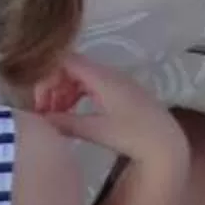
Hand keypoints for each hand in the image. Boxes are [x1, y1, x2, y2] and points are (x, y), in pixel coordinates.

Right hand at [35, 54, 186, 169]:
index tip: (37, 99)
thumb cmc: (134, 135)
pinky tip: (71, 112)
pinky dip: (76, 95)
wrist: (168, 143)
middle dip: (52, 85)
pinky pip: (90, 85)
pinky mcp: (120, 92)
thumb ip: (67, 123)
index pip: (65, 60)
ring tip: (53, 114)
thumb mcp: (98, 130)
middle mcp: (108, 73)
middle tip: (41, 110)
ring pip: (80, 77)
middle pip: (70, 67)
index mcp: (102, 77)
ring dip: (63, 92)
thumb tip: (37, 120)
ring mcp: (115, 81)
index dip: (46, 75)